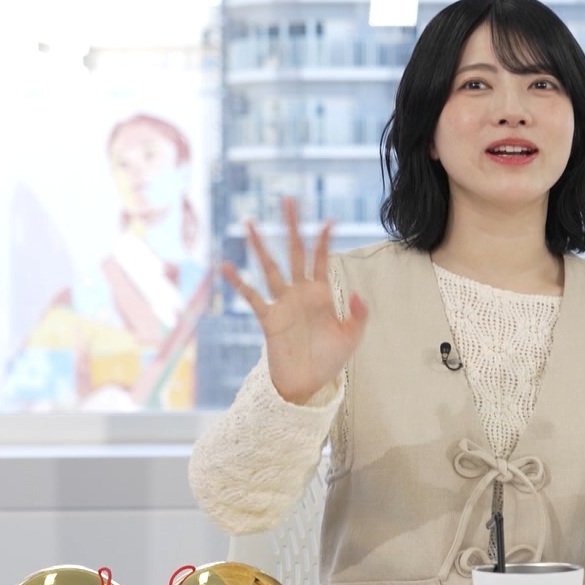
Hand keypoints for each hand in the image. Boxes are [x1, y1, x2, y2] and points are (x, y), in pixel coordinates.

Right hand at [221, 197, 368, 404]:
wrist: (307, 383)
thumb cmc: (330, 359)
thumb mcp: (351, 337)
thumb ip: (358, 315)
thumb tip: (357, 293)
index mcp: (321, 293)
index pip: (321, 259)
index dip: (324, 240)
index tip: (328, 219)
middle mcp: (300, 293)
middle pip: (295, 252)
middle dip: (292, 227)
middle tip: (288, 201)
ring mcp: (283, 303)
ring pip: (270, 267)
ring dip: (260, 246)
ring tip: (250, 223)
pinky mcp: (268, 319)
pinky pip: (251, 297)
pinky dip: (239, 282)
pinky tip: (226, 265)